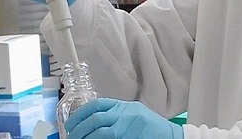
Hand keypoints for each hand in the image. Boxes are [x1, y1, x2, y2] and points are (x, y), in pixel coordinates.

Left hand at [65, 98, 182, 138]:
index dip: (79, 114)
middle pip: (96, 120)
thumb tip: (89, 125)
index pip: (96, 105)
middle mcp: (127, 114)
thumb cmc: (151, 128)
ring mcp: (131, 127)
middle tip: (71, 138)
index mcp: (124, 107)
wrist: (172, 136)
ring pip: (103, 134)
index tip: (69, 124)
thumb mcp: (132, 115)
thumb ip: (115, 116)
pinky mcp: (135, 138)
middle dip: (80, 130)